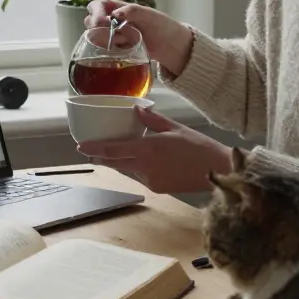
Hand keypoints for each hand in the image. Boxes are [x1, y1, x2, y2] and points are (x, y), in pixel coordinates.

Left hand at [76, 106, 233, 193]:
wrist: (217, 171)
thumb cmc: (199, 146)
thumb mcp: (175, 127)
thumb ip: (153, 120)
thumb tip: (136, 110)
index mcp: (147, 149)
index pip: (113, 150)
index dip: (95, 149)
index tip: (80, 147)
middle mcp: (145, 167)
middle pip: (116, 163)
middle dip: (102, 157)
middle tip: (90, 150)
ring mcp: (151, 180)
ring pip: (128, 169)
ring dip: (121, 162)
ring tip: (114, 152)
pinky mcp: (157, 188)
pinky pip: (140, 176)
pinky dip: (136, 168)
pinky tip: (140, 161)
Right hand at [84, 0, 193, 76]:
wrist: (171, 46)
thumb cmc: (162, 26)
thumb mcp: (149, 15)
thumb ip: (132, 11)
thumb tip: (115, 14)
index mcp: (118, 7)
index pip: (97, 5)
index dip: (96, 12)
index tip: (102, 22)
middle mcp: (112, 20)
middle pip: (91, 21)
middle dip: (99, 28)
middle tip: (115, 34)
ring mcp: (113, 35)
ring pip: (95, 36)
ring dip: (106, 39)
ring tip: (126, 41)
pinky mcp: (116, 49)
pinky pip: (103, 49)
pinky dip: (110, 50)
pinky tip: (124, 49)